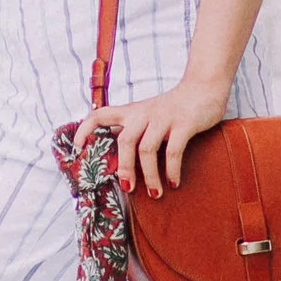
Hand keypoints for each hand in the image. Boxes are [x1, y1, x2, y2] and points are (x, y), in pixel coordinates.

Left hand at [73, 74, 231, 200]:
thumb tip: (116, 153)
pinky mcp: (184, 123)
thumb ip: (133, 129)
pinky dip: (171, 170)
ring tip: (154, 194)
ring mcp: (164, 118)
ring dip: (149, 175)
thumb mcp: (148, 114)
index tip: (76, 148)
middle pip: (125, 140)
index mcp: (132, 111)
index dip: (85, 130)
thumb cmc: (173, 107)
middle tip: (127, 187)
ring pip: (147, 148)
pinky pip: (173, 150)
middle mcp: (144, 114)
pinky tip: (172, 182)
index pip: (100, 114)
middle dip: (124, 167)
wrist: (204, 87)